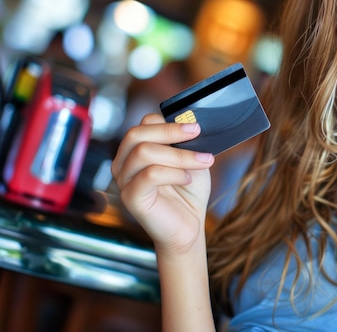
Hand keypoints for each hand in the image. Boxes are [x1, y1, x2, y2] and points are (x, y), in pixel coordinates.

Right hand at [111, 113, 215, 253]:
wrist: (189, 226)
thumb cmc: (188, 192)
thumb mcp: (190, 159)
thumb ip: (184, 141)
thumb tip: (187, 121)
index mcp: (136, 150)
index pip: (144, 124)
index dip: (170, 122)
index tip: (196, 127)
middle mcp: (124, 163)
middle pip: (137, 134)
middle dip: (170, 131)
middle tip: (197, 133)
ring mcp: (124, 180)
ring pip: (144, 152)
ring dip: (179, 155)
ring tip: (201, 162)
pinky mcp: (130, 197)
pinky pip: (150, 174)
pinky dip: (174, 173)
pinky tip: (187, 179)